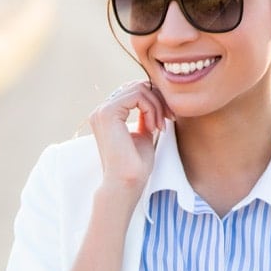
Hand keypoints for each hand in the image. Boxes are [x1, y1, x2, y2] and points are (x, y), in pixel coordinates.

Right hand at [88, 79, 169, 198]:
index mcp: (108, 115)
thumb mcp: (143, 133)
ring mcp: (102, 111)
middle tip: (169, 119)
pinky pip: (137, 95)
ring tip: (160, 127)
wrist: (127, 184)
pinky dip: (151, 108)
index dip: (155, 100)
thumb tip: (154, 98)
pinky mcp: (108, 113)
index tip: (167, 119)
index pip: (134, 92)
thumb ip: (145, 115)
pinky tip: (153, 127)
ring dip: (157, 106)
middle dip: (158, 100)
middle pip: (137, 86)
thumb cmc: (136, 166)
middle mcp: (101, 110)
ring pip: (139, 89)